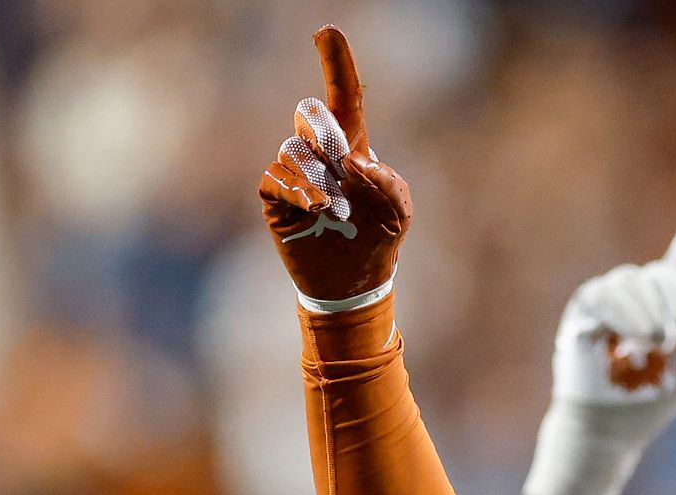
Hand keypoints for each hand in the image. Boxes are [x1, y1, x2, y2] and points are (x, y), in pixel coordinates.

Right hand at [257, 26, 410, 308]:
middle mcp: (319, 154)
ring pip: (294, 149)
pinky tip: (319, 211)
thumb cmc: (378, 240)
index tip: (328, 31)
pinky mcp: (275, 195)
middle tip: (345, 165)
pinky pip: (276, 176)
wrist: (353, 283)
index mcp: (353, 149)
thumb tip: (355, 163)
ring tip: (340, 210)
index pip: (343, 99)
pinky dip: (299, 191)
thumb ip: (388, 182)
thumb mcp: (400, 213)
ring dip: (320, 177)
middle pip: (310, 114)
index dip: (336, 65)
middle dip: (327, 135)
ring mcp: (294, 173)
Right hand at [523, 201, 675, 494]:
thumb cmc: (651, 402)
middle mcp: (639, 296)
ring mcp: (610, 300)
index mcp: (668, 307)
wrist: (610, 427)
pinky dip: (624, 314)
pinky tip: (630, 338)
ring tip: (656, 344)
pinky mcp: (585, 309)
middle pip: (662, 274)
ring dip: (651, 312)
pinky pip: (604, 294)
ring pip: (633, 280)